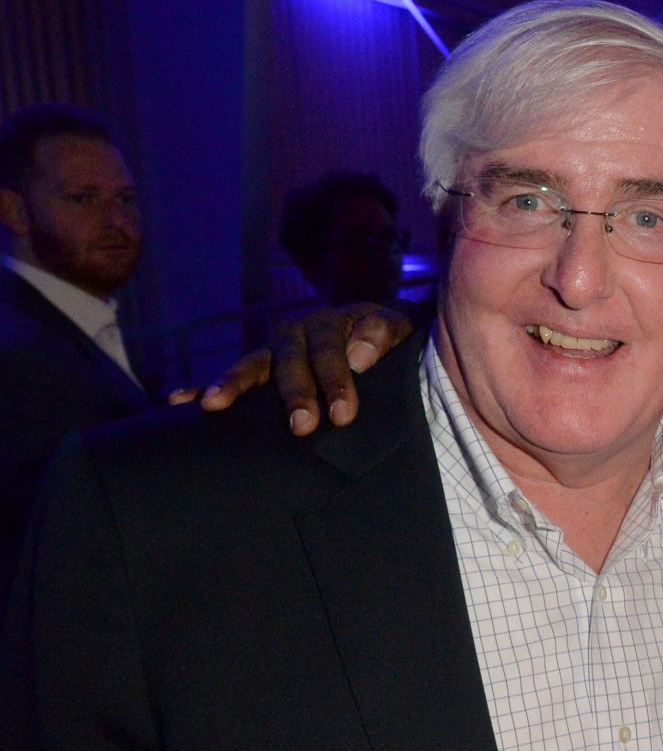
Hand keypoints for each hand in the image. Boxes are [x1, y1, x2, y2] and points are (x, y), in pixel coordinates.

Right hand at [171, 304, 415, 435]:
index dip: (335, 380)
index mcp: (329, 324)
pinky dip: (204, 387)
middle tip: (303, 427)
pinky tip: (179, 401)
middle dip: (295, 394)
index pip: (329, 352)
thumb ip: (382, 333)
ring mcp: (273, 352)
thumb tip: (359, 355)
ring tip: (214, 405)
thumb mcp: (396, 329)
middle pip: (290, 363)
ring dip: (234, 385)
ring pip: (252, 366)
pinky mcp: (259, 370)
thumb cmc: (386, 340)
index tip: (343, 414)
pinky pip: (229, 377)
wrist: (375, 339)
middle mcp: (295, 334)